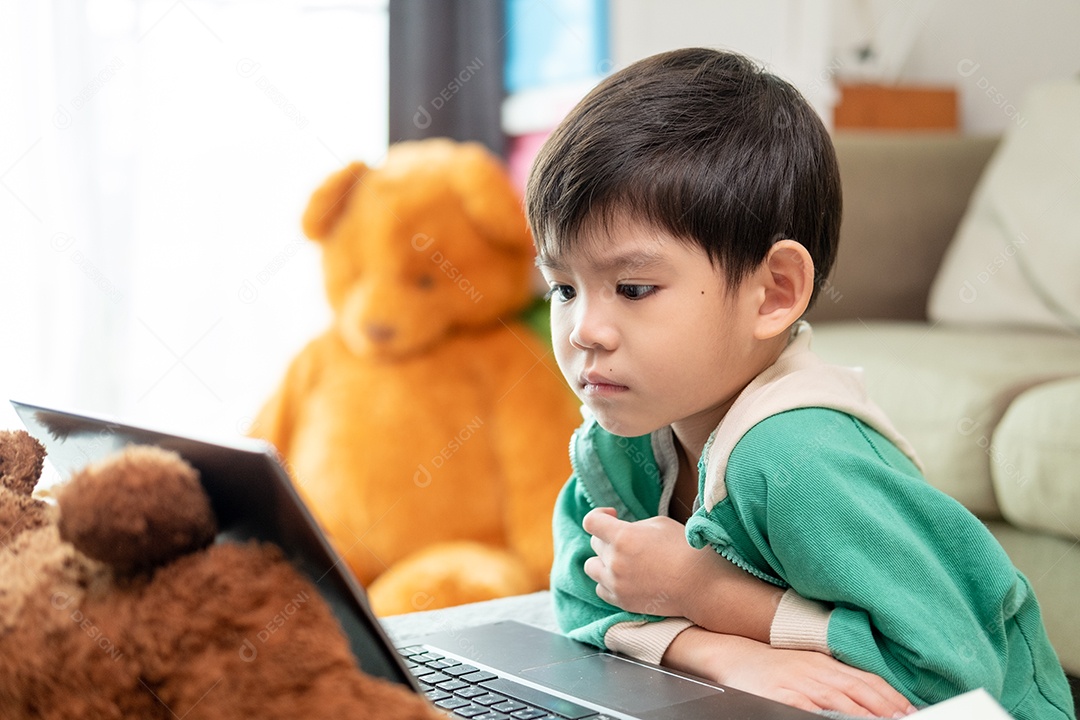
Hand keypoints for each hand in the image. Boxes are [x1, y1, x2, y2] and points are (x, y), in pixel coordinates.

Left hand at [583, 508, 709, 616]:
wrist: (700, 585)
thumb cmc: (684, 549)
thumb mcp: (659, 524)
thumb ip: (634, 526)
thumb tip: (622, 531)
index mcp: (622, 536)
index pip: (591, 521)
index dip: (599, 515)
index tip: (612, 515)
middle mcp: (614, 560)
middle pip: (595, 543)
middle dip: (608, 538)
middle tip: (630, 541)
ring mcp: (616, 583)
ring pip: (591, 567)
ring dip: (603, 561)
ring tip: (622, 560)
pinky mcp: (621, 601)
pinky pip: (600, 589)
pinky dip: (607, 582)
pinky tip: (624, 577)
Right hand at [665, 627, 917, 717]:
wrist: (730, 653)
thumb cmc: (772, 666)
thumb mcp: (808, 666)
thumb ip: (836, 679)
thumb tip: (868, 695)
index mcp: (826, 663)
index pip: (867, 680)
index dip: (892, 697)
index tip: (911, 709)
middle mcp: (816, 672)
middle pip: (859, 691)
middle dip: (886, 708)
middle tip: (907, 718)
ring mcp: (799, 684)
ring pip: (840, 700)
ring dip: (866, 713)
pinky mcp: (780, 696)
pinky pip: (808, 708)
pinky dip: (827, 715)